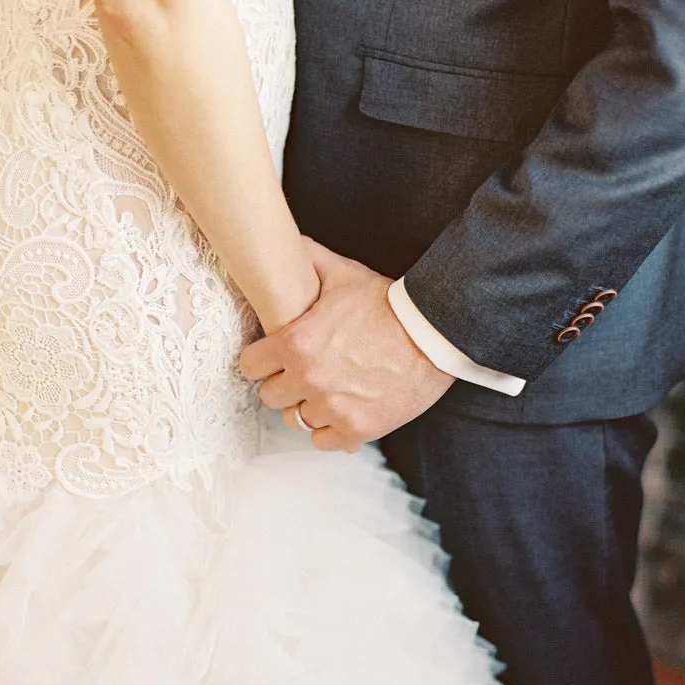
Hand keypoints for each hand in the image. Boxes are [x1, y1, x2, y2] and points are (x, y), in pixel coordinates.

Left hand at [239, 239, 454, 451]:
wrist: (434, 334)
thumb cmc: (388, 304)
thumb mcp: (343, 274)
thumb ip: (307, 260)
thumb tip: (282, 242)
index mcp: (296, 343)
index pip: (250, 366)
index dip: (262, 361)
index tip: (274, 359)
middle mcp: (309, 379)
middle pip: (270, 396)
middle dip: (284, 384)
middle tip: (304, 374)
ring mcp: (332, 407)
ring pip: (295, 420)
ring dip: (307, 407)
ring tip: (326, 392)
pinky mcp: (356, 429)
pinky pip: (323, 441)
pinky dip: (330, 430)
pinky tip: (342, 411)